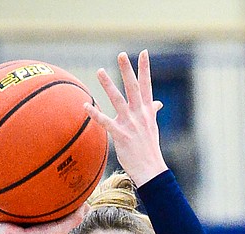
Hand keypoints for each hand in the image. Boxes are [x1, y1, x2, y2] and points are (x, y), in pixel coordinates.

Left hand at [88, 50, 168, 186]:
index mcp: (147, 112)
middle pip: (133, 88)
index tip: (144, 53)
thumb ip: (153, 112)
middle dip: (128, 70)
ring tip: (100, 71)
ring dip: (109, 85)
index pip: (147, 86)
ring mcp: (130, 124)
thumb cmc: (150, 148)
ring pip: (118, 100)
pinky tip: (85, 105)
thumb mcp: (153, 127)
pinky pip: (106, 122)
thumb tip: (158, 103)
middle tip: (122, 54)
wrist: (151, 169)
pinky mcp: (121, 136)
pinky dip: (95, 114)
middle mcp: (140, 115)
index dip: (145, 69)